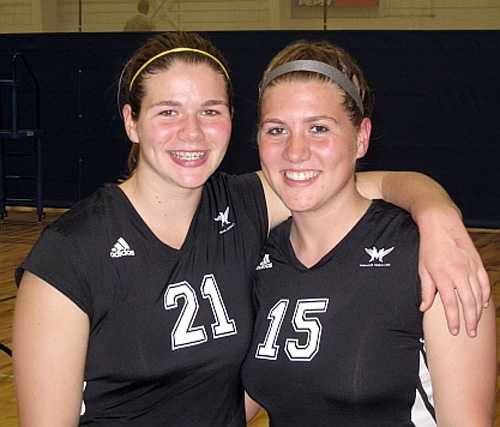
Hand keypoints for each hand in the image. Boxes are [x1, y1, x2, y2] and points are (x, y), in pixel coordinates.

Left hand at [417, 207, 489, 336]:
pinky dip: (485, 296)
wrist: (441, 224)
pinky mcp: (477, 263)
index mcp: (443, 275)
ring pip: (478, 295)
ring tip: (476, 324)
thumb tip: (423, 308)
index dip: (453, 320)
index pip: (450, 304)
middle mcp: (459, 273)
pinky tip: (483, 305)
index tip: (454, 331)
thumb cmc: (429, 247)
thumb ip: (425, 290)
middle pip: (468, 303)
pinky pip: (484, 283)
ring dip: (478, 312)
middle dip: (470, 321)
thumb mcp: (422, 268)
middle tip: (470, 333)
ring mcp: (470, 268)